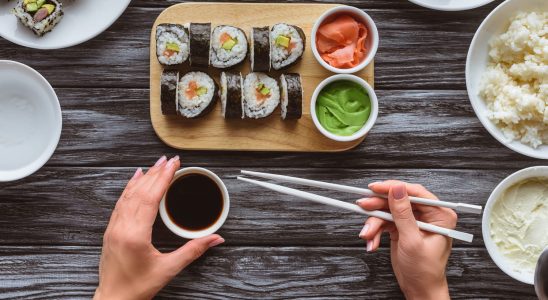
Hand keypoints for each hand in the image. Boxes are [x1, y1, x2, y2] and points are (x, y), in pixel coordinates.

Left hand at [94, 156, 224, 299]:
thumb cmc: (137, 287)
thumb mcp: (169, 269)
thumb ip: (194, 250)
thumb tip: (215, 238)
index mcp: (135, 234)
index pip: (150, 197)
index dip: (163, 178)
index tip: (174, 164)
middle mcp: (121, 227)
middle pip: (140, 191)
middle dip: (156, 173)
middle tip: (170, 159)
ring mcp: (113, 228)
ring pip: (128, 195)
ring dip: (144, 177)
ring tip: (156, 164)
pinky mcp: (111, 231)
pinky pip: (120, 202)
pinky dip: (129, 188)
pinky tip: (135, 179)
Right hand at [356, 181, 456, 299]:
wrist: (419, 289)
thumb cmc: (425, 271)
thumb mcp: (412, 240)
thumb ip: (403, 214)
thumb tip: (397, 190)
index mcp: (439, 215)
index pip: (415, 192)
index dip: (394, 187)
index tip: (376, 188)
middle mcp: (427, 215)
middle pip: (398, 200)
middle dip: (379, 206)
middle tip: (364, 206)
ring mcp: (413, 221)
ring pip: (387, 211)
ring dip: (374, 223)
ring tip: (368, 234)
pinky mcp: (401, 228)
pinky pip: (384, 222)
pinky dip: (376, 231)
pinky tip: (373, 241)